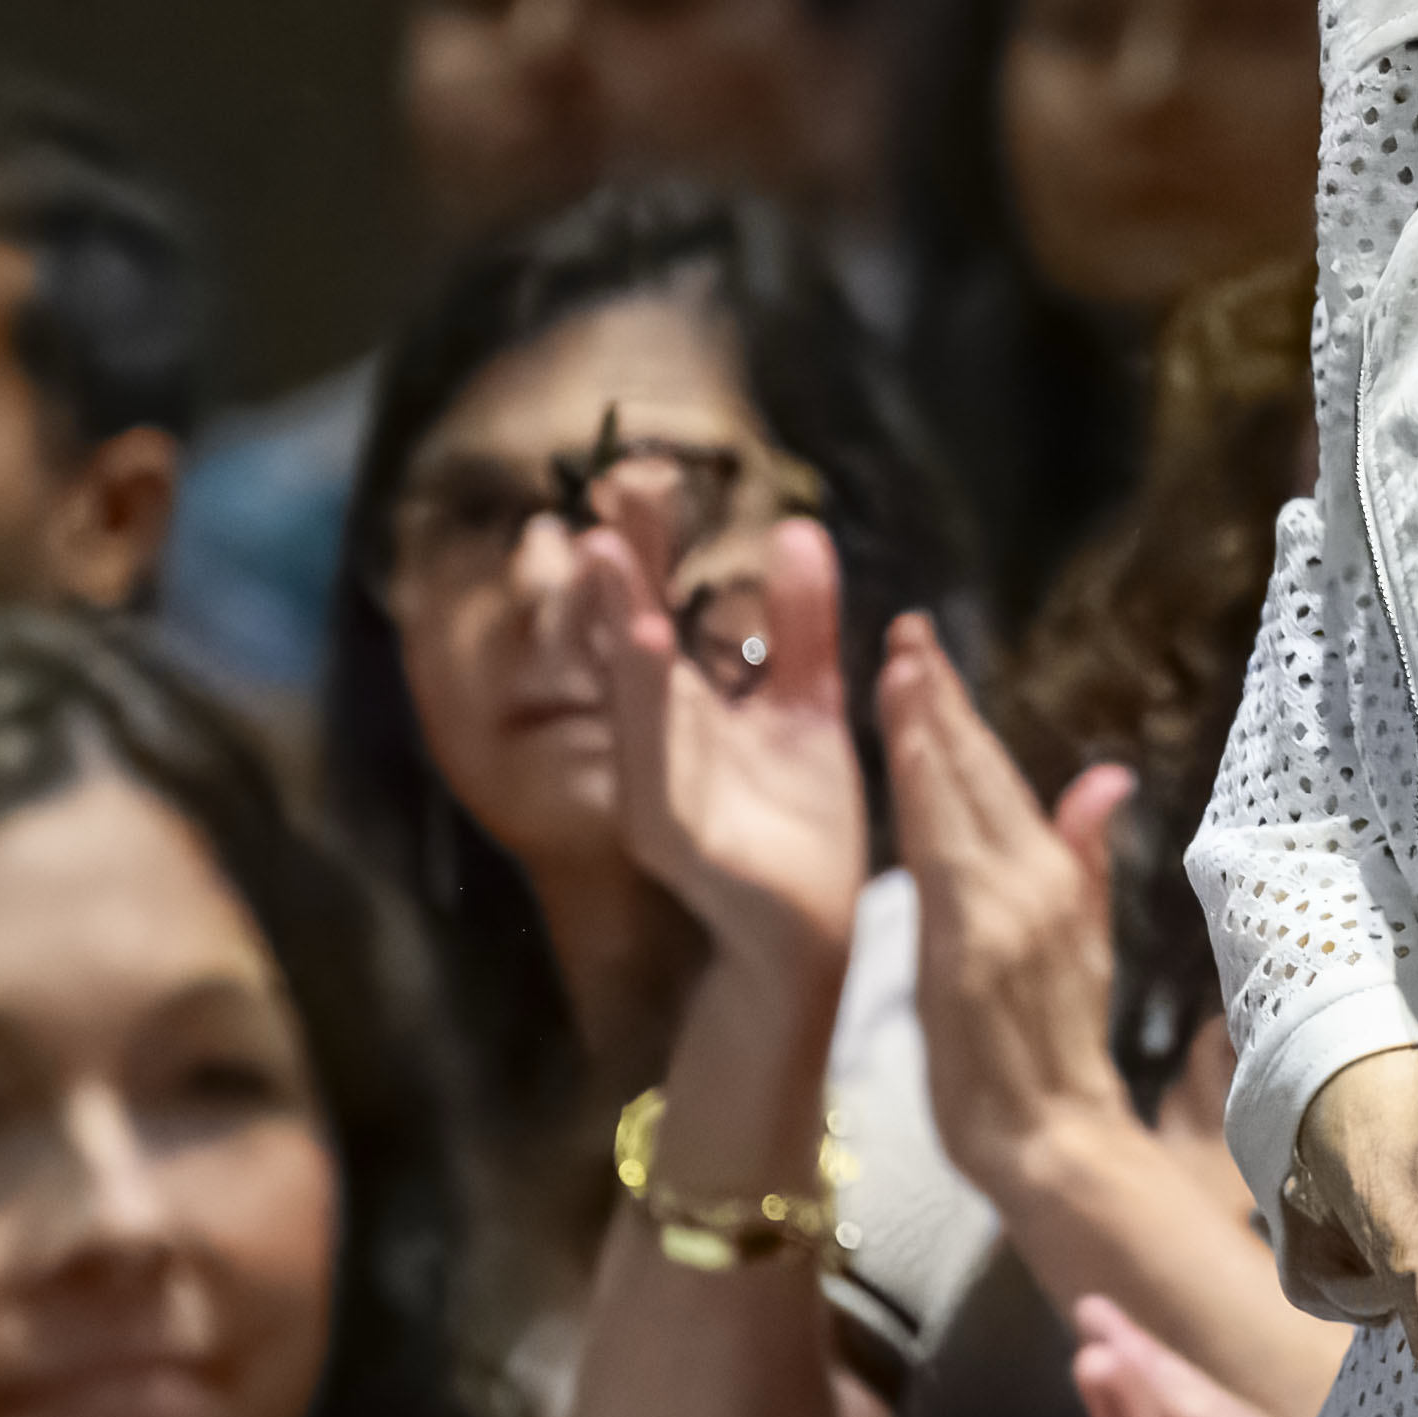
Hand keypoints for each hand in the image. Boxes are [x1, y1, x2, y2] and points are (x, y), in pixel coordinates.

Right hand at [579, 518, 861, 974]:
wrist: (813, 939)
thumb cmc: (798, 829)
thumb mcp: (806, 711)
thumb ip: (802, 628)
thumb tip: (799, 529)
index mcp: (685, 710)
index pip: (652, 613)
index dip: (643, 551)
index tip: (642, 476)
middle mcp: (657, 744)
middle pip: (627, 645)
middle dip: (615, 579)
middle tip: (604, 503)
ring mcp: (658, 792)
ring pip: (633, 705)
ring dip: (620, 637)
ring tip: (606, 563)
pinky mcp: (674, 838)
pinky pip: (656, 772)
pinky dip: (648, 716)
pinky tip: (644, 657)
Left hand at [875, 615, 1139, 1207]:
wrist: (1052, 1143)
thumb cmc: (1056, 1053)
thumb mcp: (1082, 947)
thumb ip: (1083, 859)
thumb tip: (1105, 778)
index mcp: (1053, 881)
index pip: (1000, 777)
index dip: (961, 712)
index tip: (923, 652)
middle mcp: (1031, 885)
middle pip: (977, 774)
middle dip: (939, 698)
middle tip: (904, 629)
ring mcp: (1000, 913)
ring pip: (958, 801)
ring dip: (929, 727)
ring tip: (899, 662)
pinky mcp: (969, 948)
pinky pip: (942, 854)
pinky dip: (930, 795)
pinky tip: (910, 748)